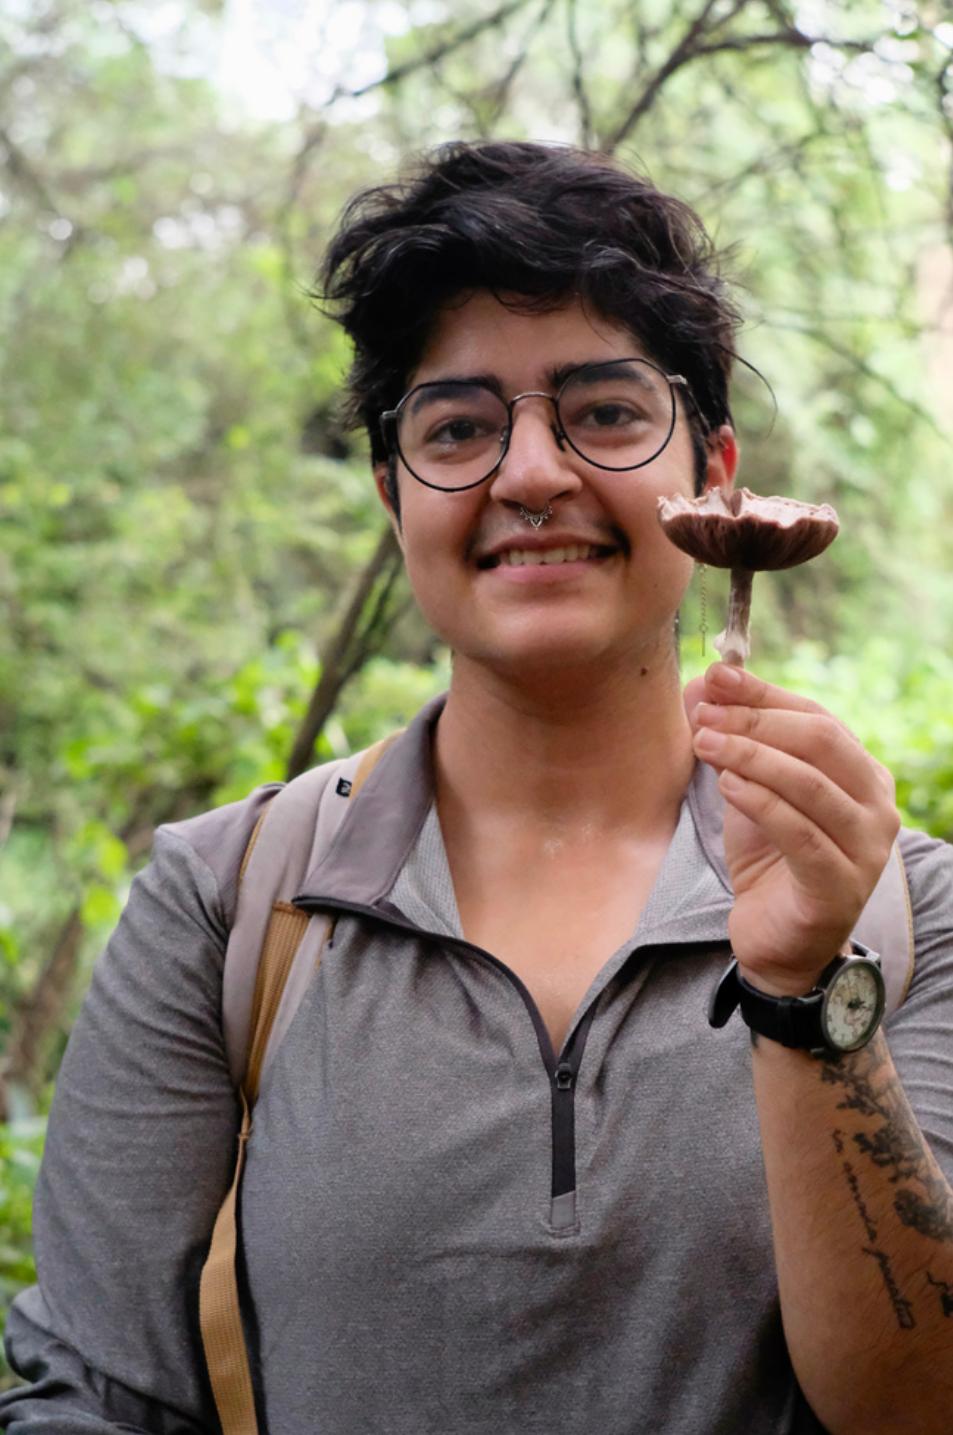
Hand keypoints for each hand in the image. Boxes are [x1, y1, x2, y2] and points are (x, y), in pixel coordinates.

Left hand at [685, 664, 899, 996]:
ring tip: (705, 742)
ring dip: (751, 755)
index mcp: (862, 773)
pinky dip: (760, 802)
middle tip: (705, 714)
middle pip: (818, 741)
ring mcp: (866, 848)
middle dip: (755, 721)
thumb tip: (703, 685)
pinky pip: (801, 833)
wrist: (777, 942)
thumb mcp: (748, 790)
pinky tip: (727, 784)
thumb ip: (734, 740)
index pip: (816, 715)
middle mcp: (876, 805)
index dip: (764, 693)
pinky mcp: (840, 885)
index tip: (717, 676)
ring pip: (809, 783)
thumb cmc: (769, 860)